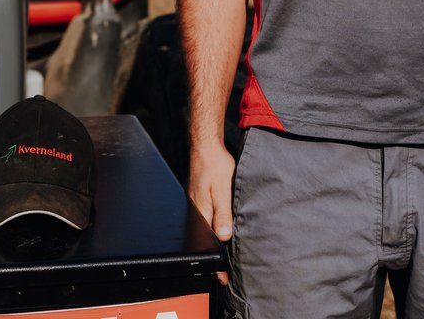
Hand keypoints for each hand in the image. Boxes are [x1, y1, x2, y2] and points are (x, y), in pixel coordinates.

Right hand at [188, 140, 235, 285]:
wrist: (205, 146)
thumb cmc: (214, 164)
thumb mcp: (222, 188)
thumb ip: (223, 212)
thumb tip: (223, 236)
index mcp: (201, 212)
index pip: (206, 245)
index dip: (215, 262)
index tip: (223, 277)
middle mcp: (197, 211)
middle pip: (206, 240)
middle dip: (215, 256)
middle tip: (226, 273)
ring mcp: (198, 205)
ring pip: (206, 230)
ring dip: (215, 243)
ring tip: (226, 257)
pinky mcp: (201, 200)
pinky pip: (207, 219)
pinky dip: (215, 229)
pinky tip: (221, 232)